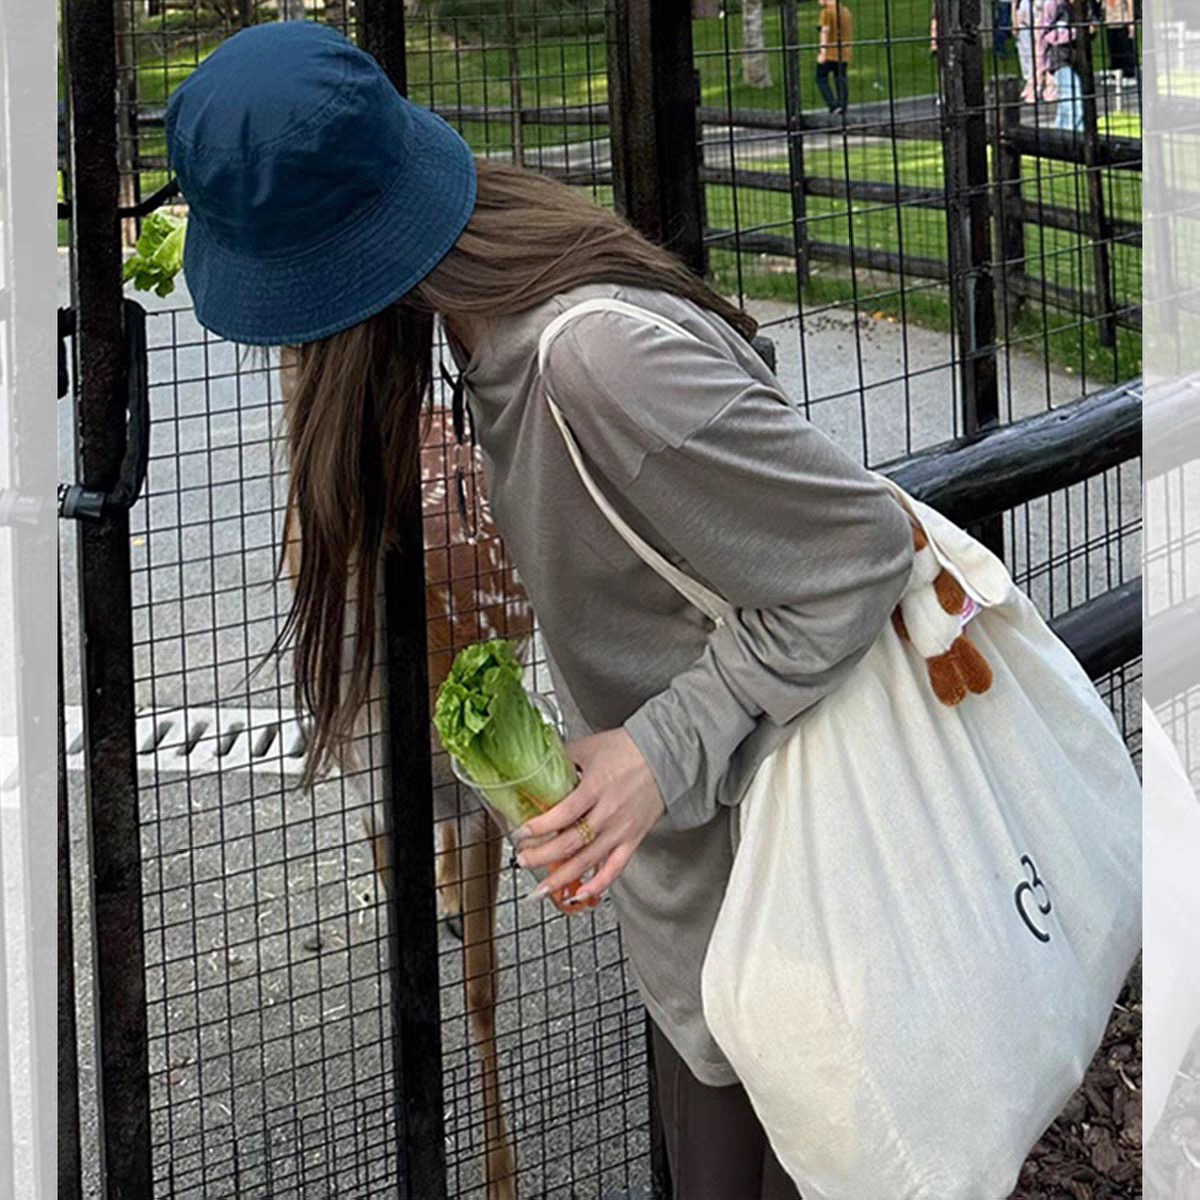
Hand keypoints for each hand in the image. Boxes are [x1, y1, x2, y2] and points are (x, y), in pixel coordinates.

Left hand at [513, 728, 664, 907]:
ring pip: (588, 861)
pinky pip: (615, 868)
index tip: (521, 833)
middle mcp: (608, 813)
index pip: (563, 814)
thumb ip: (564, 759)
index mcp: (595, 788)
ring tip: (541, 889)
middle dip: (542, 856)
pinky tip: (580, 895)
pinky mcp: (634, 839)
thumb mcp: (589, 747)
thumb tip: (539, 767)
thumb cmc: (628, 748)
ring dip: (562, 878)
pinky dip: (598, 885)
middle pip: (570, 843)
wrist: (665, 756)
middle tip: (523, 860)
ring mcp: (621, 830)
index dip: (539, 827)